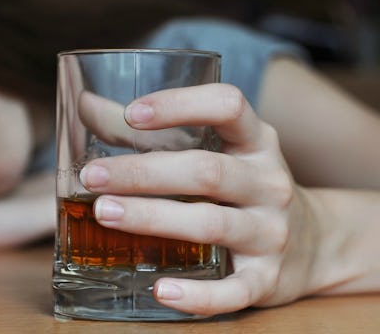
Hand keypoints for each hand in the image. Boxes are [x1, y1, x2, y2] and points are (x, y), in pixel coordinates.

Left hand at [79, 83, 318, 315]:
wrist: (313, 244)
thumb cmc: (242, 188)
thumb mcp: (216, 149)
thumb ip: (155, 129)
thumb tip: (85, 104)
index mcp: (256, 142)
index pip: (228, 106)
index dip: (180, 104)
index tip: (131, 113)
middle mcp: (268, 183)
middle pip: (206, 171)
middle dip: (144, 173)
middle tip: (93, 177)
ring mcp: (271, 233)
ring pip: (211, 224)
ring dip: (153, 218)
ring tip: (104, 214)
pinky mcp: (267, 279)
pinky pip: (234, 291)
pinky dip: (198, 294)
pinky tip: (160, 289)